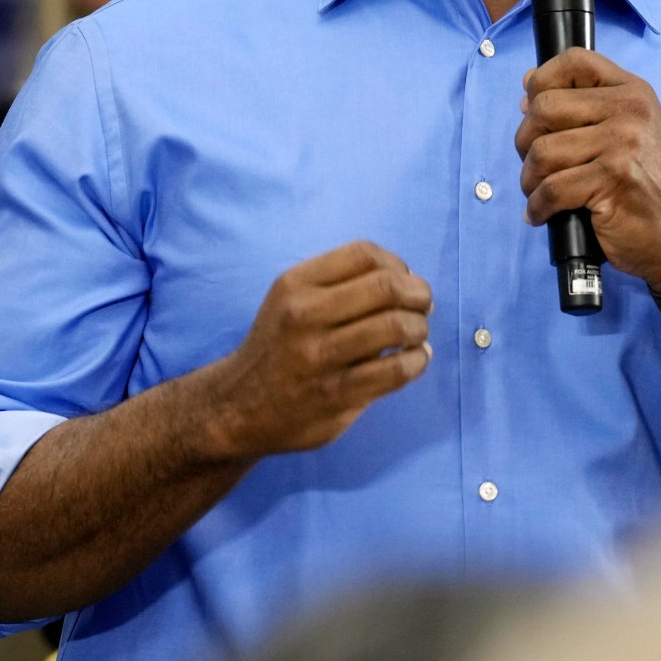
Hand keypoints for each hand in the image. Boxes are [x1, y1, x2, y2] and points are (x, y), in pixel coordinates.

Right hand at [202, 242, 431, 458]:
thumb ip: (341, 284)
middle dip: (419, 295)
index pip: (365, 254)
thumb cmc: (280, 346)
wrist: (237, 406)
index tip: (404, 282)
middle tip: (423, 308)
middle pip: (387, 287)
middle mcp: (304, 315)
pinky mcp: (336, 395)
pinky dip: (417, 360)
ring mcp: (320, 357)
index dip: (399, 265)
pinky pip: (395, 370)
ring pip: (396, 326)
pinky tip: (415, 360)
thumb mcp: (292, 300)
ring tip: (417, 336)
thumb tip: (409, 281)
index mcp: (296, 284)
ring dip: (419, 328)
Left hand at [515, 49, 660, 291]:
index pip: (574, 60)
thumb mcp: (625, 132)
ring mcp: (623, 143)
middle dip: (526, 141)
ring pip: (543, 151)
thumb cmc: (644, 185)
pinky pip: (551, 188)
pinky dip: (538, 206)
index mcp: (632, 91)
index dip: (542, 81)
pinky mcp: (613, 179)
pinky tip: (543, 214)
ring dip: (530, 179)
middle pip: (545, 107)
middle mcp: (631, 110)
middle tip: (536, 165)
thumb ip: (584, 105)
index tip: (533, 110)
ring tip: (539, 193)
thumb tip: (529, 85)